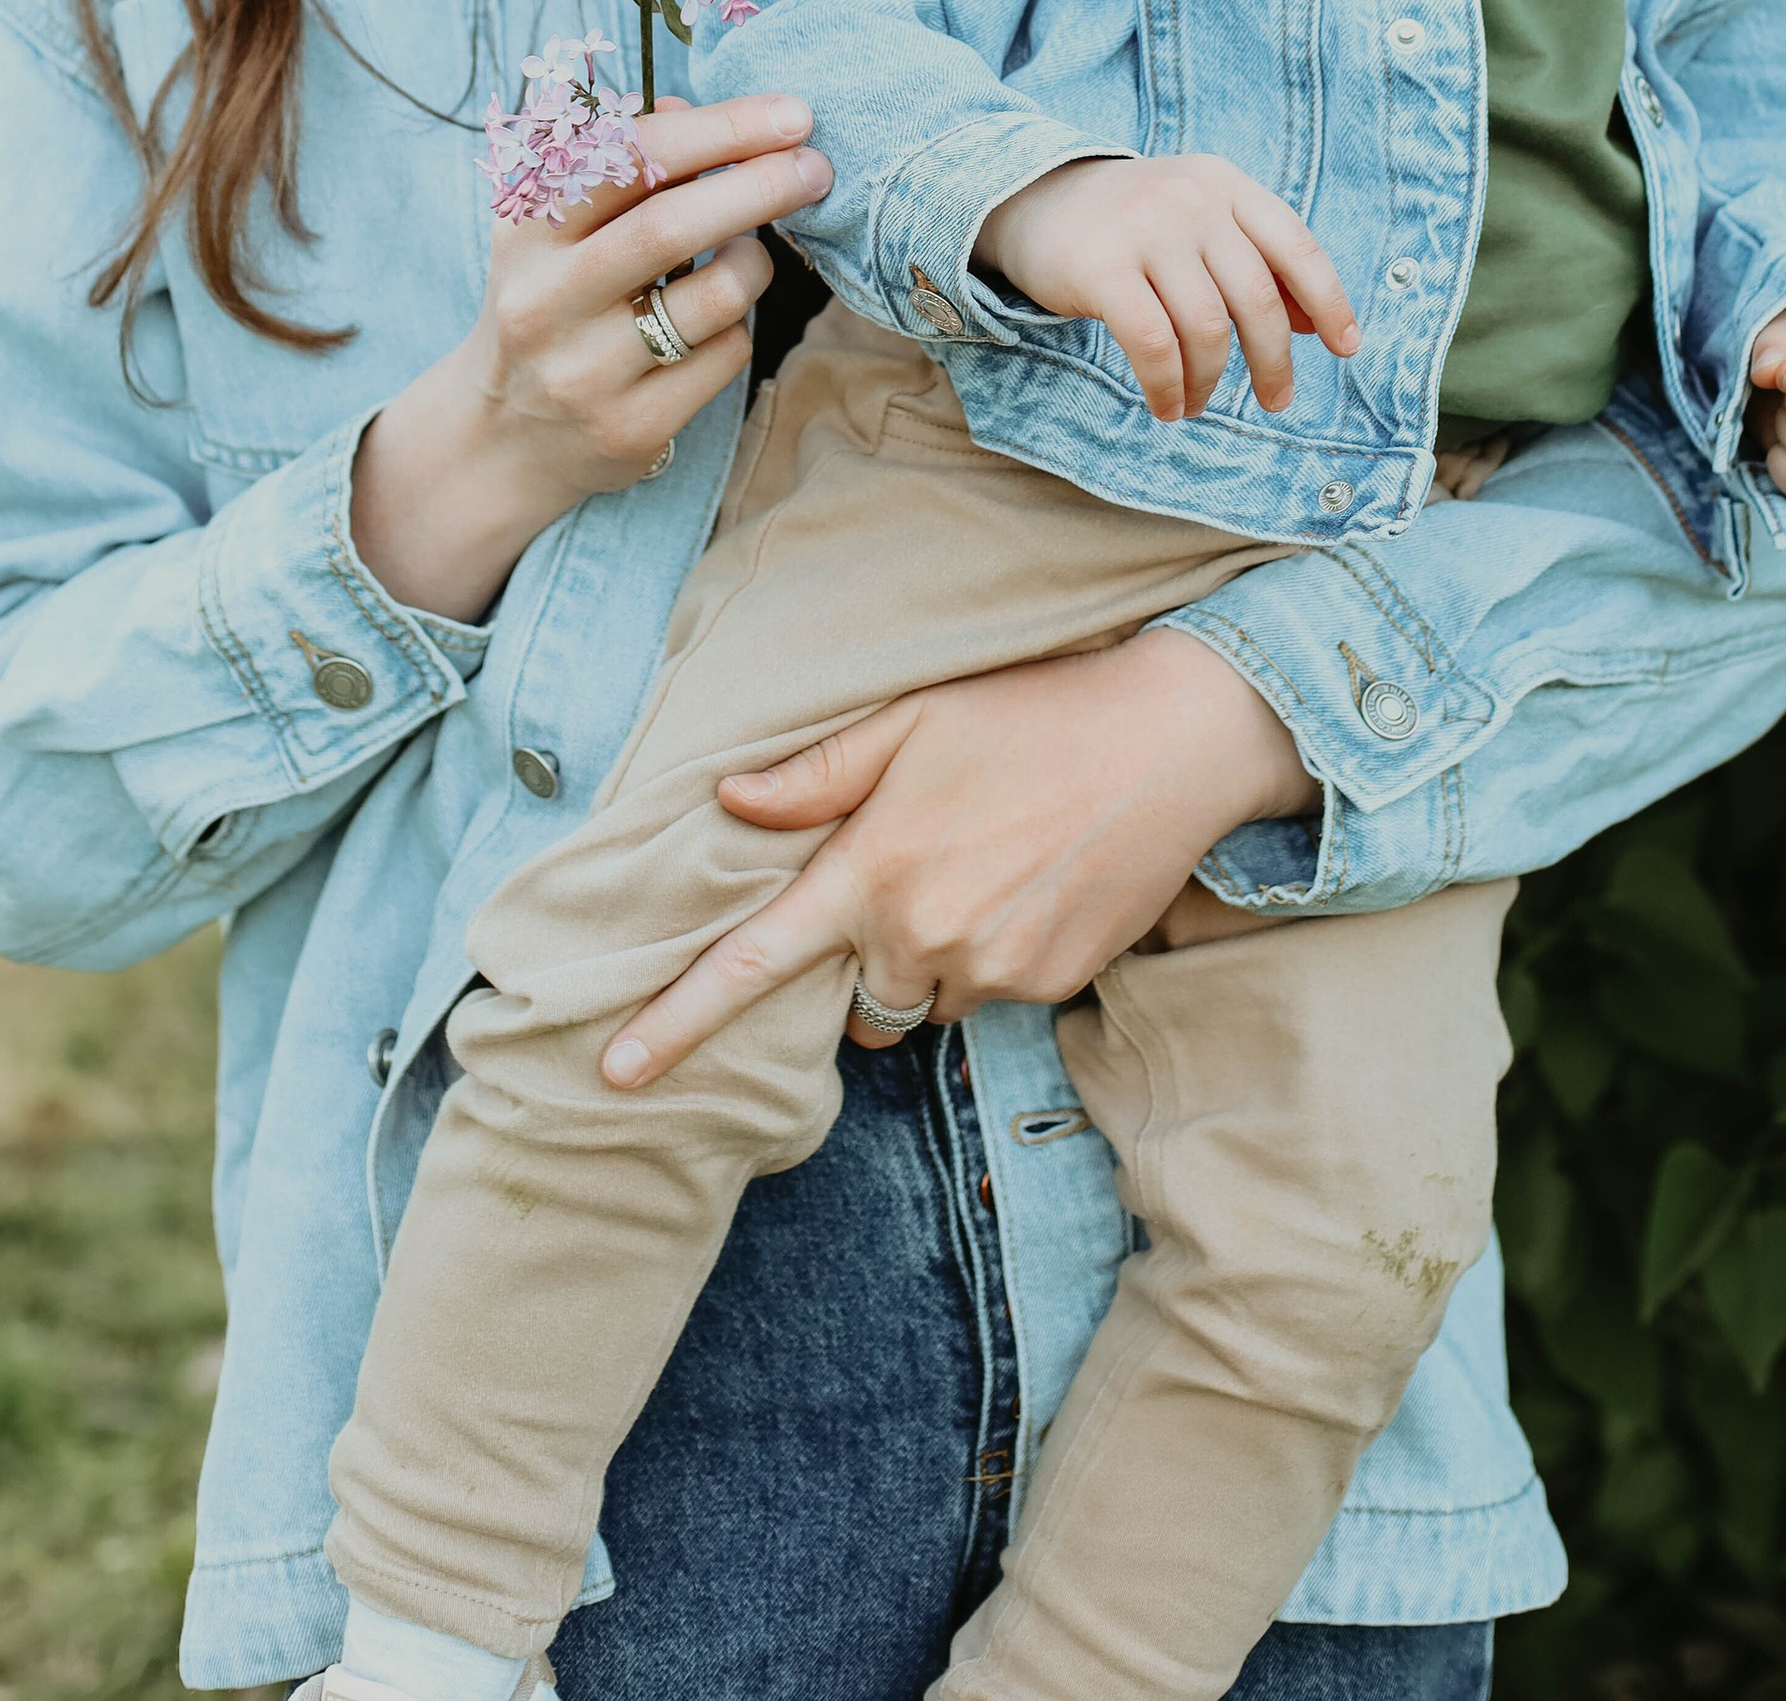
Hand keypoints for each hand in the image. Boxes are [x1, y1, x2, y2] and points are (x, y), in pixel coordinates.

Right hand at [348, 94, 833, 619]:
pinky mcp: (629, 429)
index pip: (626, 159)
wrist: (502, 435)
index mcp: (526, 229)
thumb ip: (619, 162)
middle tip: (816, 167)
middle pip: (670, 227)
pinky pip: (726, 357)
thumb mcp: (555, 225)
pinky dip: (740, 326)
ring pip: (715, 297)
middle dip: (759, 185)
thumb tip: (695, 106)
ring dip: (755, 261)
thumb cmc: (552, 298)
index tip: (789, 114)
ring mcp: (585, 371)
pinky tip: (715, 320)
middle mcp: (545, 299)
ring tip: (750, 249)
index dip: (718, 129)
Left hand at [599, 625, 1314, 1086]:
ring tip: (986, 863)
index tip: (614, 1072)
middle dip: (868, 955)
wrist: (1171, 740)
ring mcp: (992, 970)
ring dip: (933, 955)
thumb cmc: (1031, 712)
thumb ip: (816, 776)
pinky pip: (991, 993)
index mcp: (872, 870)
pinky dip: (996, 954)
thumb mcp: (912, 719)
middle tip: (918, 871)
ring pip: (925, 998)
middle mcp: (924, 935)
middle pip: (856, 997)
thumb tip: (730, 804)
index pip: (752, 965)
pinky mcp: (1051, 987)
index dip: (676, 1022)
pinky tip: (1034, 882)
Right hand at [974, 155, 1358, 422]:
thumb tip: (1313, 325)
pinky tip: (1168, 405)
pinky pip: (1154, 345)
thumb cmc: (1133, 223)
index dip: (1329, 301)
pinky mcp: (1101, 268)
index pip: (1296, 246)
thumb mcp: (1199, 222)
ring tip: (1199, 403)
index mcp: (1225, 184)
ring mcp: (1145, 230)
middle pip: (1257, 299)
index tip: (1346, 348)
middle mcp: (1192, 200)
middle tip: (1277, 401)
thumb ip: (1254, 262)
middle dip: (1273, 362)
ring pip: (1206, 329)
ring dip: (1211, 382)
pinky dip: (1168, 386)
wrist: (1032, 196)